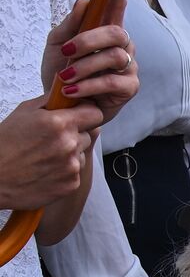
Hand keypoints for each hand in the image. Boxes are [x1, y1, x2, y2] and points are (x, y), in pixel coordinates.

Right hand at [0, 95, 101, 210]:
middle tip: (52, 138)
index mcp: (59, 123)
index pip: (95, 113)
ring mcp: (72, 166)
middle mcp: (69, 144)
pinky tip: (46, 168)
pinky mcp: (72, 183)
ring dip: (70, 153)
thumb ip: (51, 101)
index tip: (79, 115)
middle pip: (88, 134)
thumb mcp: (24, 112)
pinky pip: (76, 171)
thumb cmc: (4, 144)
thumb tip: (69, 93)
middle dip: (75, 133)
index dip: (87, 113)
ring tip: (46, 155)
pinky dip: (65, 170)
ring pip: (82, 153)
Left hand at [43, 0, 138, 126]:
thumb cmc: (62, 73)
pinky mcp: (129, 89)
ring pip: (114, 57)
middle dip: (90, 39)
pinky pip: (112, 82)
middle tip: (68, 50)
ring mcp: (128, 67)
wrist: (62, 107)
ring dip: (85, 66)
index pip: (115, 6)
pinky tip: (72, 91)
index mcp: (105, 32)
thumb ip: (70, 24)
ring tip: (65, 77)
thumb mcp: (57, 45)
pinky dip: (89, 85)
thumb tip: (85, 2)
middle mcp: (122, 47)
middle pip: (117, 32)